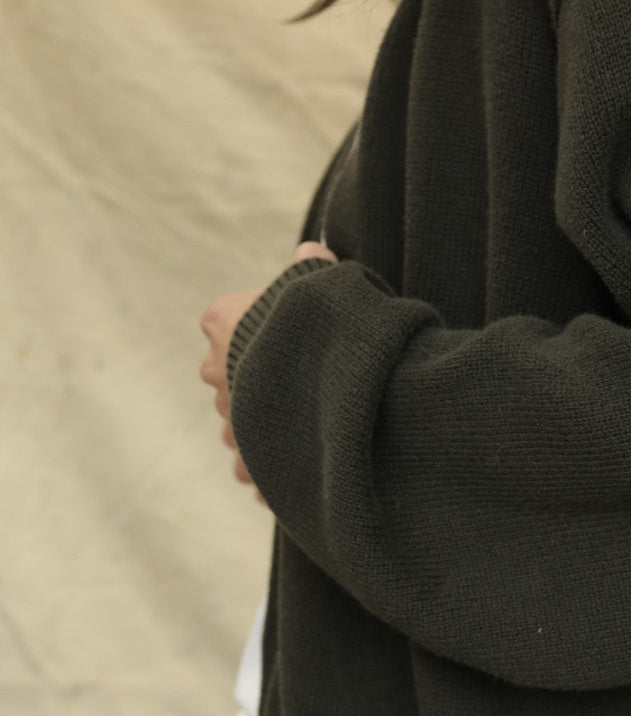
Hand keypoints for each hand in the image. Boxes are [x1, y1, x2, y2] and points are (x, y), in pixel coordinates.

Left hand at [197, 243, 338, 502]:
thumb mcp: (322, 283)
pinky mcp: (245, 460)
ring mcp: (227, 418)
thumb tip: (312, 249)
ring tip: (303, 422)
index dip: (252, 326)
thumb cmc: (321, 328)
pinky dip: (271, 466)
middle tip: (296, 378)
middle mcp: (214, 371)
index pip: (222, 319)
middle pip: (226, 373)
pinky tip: (299, 459)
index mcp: (223, 322)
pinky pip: (253, 466)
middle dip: (253, 378)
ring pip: (236, 422)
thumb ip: (313, 267)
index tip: (282, 333)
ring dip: (262, 422)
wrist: (329, 388)